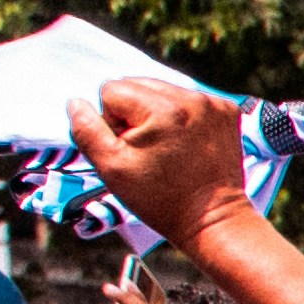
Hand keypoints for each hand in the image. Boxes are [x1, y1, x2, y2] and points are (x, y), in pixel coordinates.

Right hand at [72, 74, 253, 247]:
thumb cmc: (159, 198)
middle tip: (147, 149)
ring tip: (167, 147)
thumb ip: (87, 130)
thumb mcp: (111, 168)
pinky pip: (187, 99)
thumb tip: (76, 102)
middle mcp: (192, 98)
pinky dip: (180, 116)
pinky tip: (186, 142)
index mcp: (162, 109)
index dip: (112, 121)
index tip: (129, 149)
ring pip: (161, 90)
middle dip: (133, 113)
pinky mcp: (226, 111)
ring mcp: (213, 103)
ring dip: (155, 113)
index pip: (112, 90)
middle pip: (137, 84)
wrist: (212, 220)